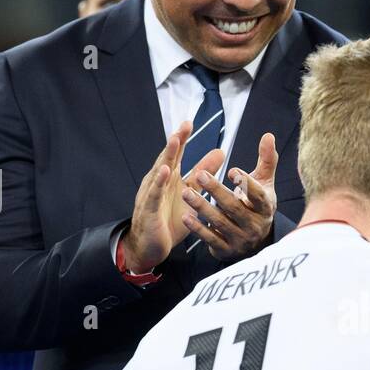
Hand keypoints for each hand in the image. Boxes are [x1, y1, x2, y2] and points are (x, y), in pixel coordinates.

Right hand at [122, 123, 225, 271]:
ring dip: (167, 155)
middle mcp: (159, 182)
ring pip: (160, 172)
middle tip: (186, 124)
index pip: (176, 154)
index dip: (182, 138)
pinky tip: (164, 170)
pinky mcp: (150, 209)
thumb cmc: (169, 218)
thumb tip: (220, 152)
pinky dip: (159, 182)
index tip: (190, 122)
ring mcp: (152, 194)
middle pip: (168, 157)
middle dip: (176, 140)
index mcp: (170, 178)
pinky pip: (154, 194)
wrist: (152, 246)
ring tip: (175, 139)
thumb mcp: (192, 194)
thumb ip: (203, 174)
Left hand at [180, 132, 277, 259]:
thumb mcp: (264, 183)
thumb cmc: (256, 204)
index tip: (232, 171)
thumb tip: (268, 135)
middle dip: (216, 191)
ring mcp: (241, 240)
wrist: (256, 240)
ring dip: (202, 207)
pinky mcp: (227, 250)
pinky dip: (198, 228)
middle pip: (235, 208)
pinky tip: (185, 216)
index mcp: (265, 207)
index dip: (246, 184)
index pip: (258, 195)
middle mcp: (255, 225)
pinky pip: (211, 239)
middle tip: (199, 174)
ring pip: (220, 223)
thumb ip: (266, 160)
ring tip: (185, 192)